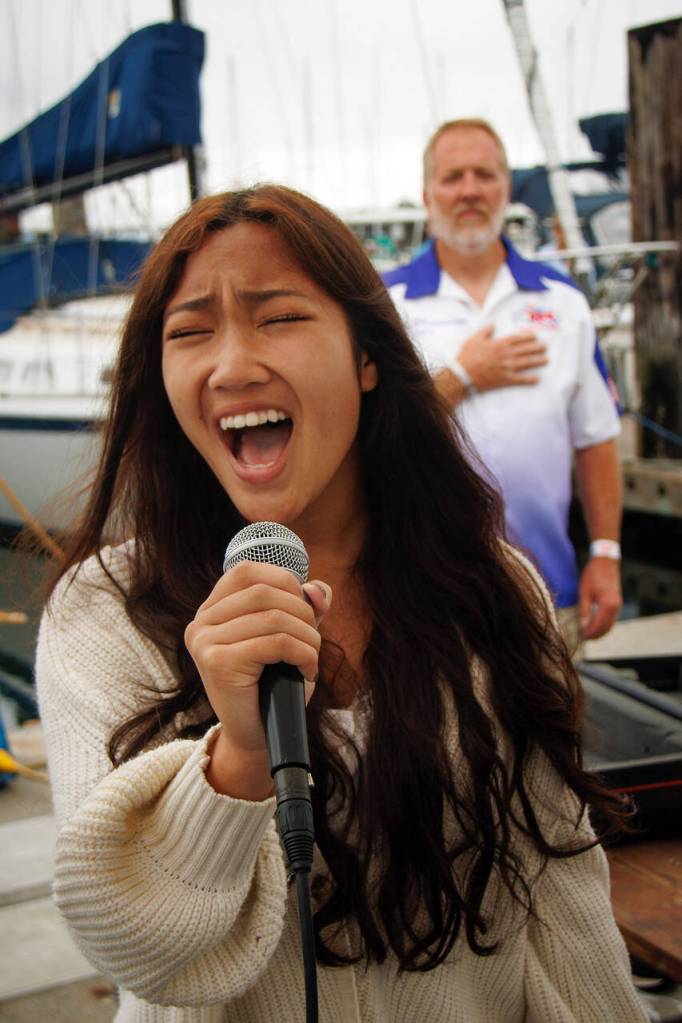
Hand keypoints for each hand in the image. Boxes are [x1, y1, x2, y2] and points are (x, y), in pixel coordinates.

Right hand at [184, 561, 330, 797]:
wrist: (259, 735)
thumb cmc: (274, 684)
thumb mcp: (291, 636)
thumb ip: (304, 607)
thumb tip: (318, 588)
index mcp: (211, 610)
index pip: (248, 571)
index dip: (284, 582)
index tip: (302, 610)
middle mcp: (201, 622)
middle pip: (264, 592)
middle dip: (302, 613)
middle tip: (312, 641)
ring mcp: (205, 642)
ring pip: (274, 618)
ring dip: (307, 637)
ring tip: (310, 658)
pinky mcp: (218, 663)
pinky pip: (276, 643)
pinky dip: (304, 654)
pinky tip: (308, 671)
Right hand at [458, 325, 547, 391]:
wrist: (463, 374)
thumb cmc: (467, 356)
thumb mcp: (474, 339)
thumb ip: (485, 331)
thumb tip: (493, 325)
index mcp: (500, 344)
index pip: (518, 339)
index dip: (528, 337)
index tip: (536, 337)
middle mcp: (507, 354)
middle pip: (526, 350)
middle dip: (537, 348)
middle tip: (545, 347)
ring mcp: (507, 367)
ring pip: (527, 363)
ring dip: (538, 361)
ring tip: (546, 360)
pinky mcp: (505, 379)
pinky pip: (520, 379)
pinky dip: (530, 379)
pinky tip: (537, 379)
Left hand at [578, 558, 621, 639]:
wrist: (605, 562)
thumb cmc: (593, 575)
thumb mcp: (584, 592)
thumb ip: (585, 610)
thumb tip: (584, 626)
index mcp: (608, 605)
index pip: (598, 626)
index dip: (589, 633)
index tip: (581, 636)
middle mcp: (615, 607)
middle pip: (606, 628)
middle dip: (595, 635)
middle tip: (584, 637)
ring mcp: (618, 605)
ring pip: (610, 624)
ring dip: (600, 631)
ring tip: (588, 633)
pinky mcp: (617, 603)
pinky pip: (612, 618)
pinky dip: (604, 624)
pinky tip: (595, 624)